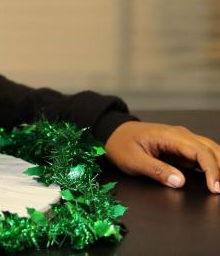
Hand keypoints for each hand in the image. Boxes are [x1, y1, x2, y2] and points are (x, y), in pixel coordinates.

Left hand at [104, 121, 219, 192]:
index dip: (211, 170)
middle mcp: (180, 135)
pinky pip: (202, 154)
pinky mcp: (181, 148)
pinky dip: (213, 164)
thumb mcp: (132, 160)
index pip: (199, 151)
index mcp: (169, 136)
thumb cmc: (120, 144)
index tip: (215, 188)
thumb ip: (156, 170)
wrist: (111, 132)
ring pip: (210, 150)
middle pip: (211, 149)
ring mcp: (182, 140)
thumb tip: (179, 181)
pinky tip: (216, 177)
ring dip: (219, 165)